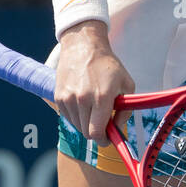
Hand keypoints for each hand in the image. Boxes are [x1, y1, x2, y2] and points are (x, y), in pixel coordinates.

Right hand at [54, 21, 134, 144]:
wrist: (83, 45)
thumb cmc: (107, 65)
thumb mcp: (127, 83)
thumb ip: (126, 110)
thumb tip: (117, 128)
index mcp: (101, 97)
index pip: (97, 133)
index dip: (103, 140)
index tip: (108, 139)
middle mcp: (82, 99)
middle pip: (86, 133)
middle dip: (96, 132)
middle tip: (102, 124)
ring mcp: (68, 98)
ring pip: (77, 126)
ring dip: (86, 123)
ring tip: (92, 107)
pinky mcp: (58, 97)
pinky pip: (68, 117)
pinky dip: (76, 115)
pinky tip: (82, 102)